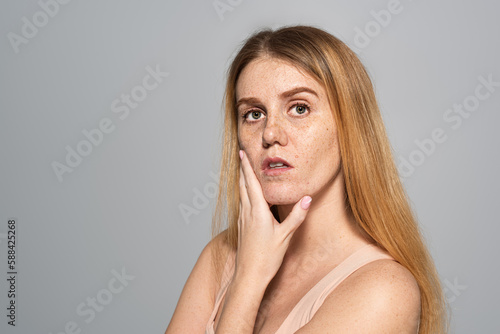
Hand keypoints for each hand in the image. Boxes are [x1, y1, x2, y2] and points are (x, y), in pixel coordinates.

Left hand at [235, 150, 311, 283]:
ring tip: (244, 170)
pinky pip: (242, 203)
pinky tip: (248, 195)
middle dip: (243, 169)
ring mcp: (243, 220)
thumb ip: (296, 216)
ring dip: (242, 180)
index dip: (247, 167)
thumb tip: (307, 198)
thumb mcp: (285, 236)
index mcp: (258, 212)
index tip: (243, 153)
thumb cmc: (267, 258)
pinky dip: (244, 193)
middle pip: (243, 185)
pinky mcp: (243, 226)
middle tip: (242, 154)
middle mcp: (247, 213)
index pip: (251, 183)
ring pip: (241, 194)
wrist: (249, 276)